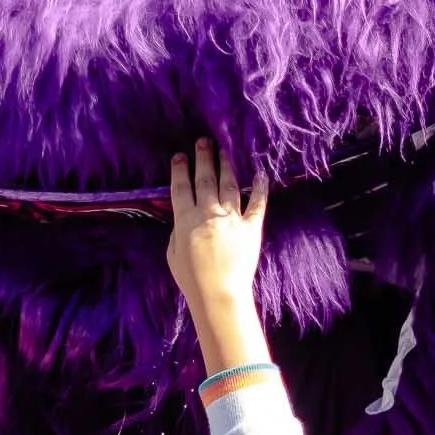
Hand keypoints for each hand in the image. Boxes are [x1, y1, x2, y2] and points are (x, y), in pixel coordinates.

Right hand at [168, 140, 269, 375]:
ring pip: (229, 185)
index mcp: (186, 220)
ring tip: (224, 151)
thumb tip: (182, 223)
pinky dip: (260, 188)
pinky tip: (261, 175)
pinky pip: (257, 204)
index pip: (181, 188)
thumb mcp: (172, 255)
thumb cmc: (191, 279)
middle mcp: (208, 213)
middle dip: (204, 159)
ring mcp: (232, 218)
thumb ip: (176, 234)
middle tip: (203, 141)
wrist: (219, 293)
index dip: (180, 170)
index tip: (180, 156)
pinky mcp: (251, 227)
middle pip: (205, 180)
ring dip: (226, 166)